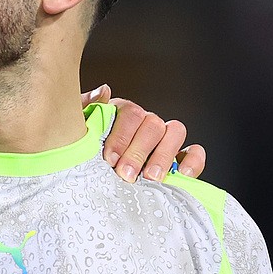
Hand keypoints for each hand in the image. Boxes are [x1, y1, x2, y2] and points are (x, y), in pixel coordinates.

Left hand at [86, 84, 206, 181]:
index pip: (129, 112)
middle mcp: (145, 123)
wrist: (91, 181)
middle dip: (138, 151)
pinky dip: (192, 161)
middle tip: (126, 174)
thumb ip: (85, 109)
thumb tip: (104, 92)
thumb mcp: (78, 132)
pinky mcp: (180, 159)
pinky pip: (194, 153)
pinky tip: (180, 175)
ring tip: (150, 178)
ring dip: (163, 155)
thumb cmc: (84, 156)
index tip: (109, 159)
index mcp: (122, 114)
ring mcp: (165, 139)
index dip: (121, 136)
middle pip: (152, 124)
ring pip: (175, 132)